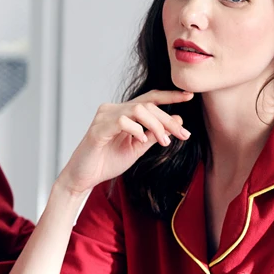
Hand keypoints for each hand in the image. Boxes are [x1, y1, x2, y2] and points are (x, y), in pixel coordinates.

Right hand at [57, 89, 193, 194]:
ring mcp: (104, 117)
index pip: (149, 98)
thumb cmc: (106, 162)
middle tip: (183, 135)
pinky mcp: (98, 129)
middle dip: (168, 120)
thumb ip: (155, 134)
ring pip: (138, 110)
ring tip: (164, 142)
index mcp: (123, 113)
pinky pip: (122, 121)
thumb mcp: (137, 149)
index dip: (169, 96)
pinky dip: (137, 130)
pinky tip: (142, 140)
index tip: (189, 97)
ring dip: (156, 125)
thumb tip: (178, 120)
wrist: (84, 178)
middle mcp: (113, 110)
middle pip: (147, 105)